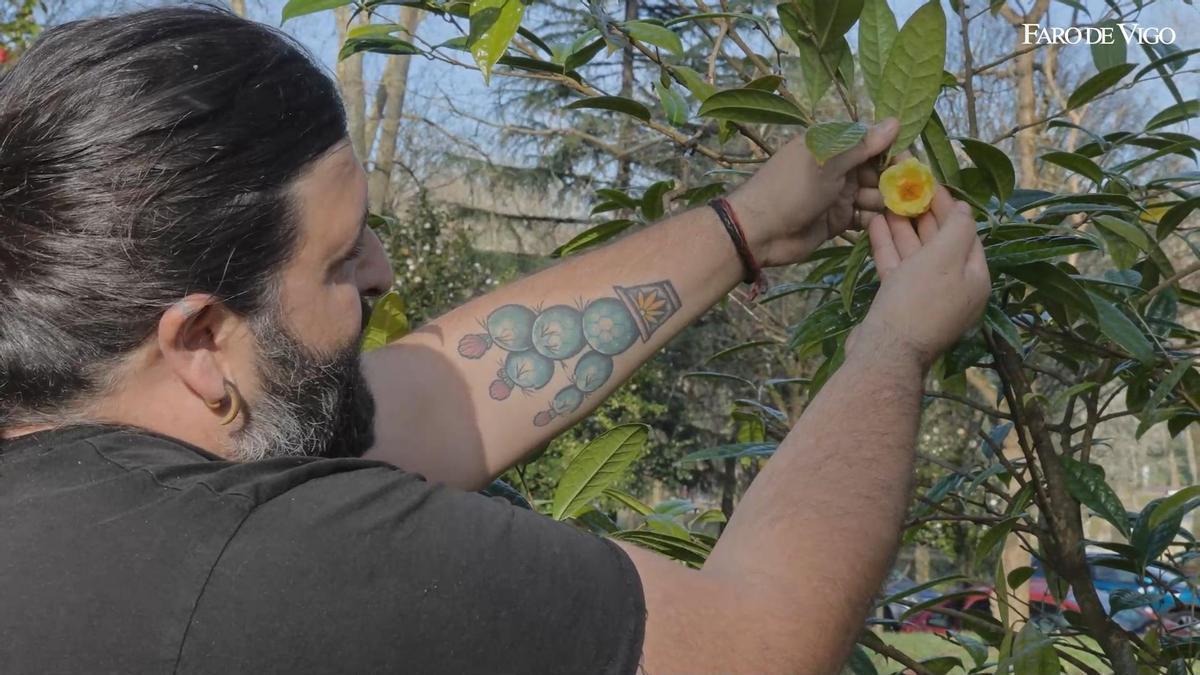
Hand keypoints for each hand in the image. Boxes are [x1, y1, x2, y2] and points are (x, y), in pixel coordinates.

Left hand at [726, 118, 898, 266]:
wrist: (760, 232)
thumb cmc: (790, 189)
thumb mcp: (827, 162)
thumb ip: (862, 145)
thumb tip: (895, 120)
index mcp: (832, 145)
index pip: (872, 142)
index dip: (893, 151)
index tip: (912, 161)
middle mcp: (837, 168)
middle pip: (878, 170)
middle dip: (894, 180)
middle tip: (911, 192)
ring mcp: (838, 195)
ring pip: (874, 195)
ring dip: (886, 201)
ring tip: (897, 210)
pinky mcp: (838, 220)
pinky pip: (864, 217)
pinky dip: (874, 219)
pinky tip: (885, 224)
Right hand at [850, 186, 990, 368]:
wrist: (886, 350)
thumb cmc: (919, 301)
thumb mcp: (946, 257)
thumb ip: (957, 228)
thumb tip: (963, 207)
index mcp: (973, 278)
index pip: (965, 233)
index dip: (948, 206)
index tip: (931, 184)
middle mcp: (953, 288)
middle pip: (940, 242)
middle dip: (923, 214)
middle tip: (907, 189)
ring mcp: (924, 297)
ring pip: (915, 254)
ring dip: (902, 226)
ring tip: (887, 200)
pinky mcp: (898, 303)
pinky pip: (896, 267)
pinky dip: (888, 245)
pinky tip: (876, 224)